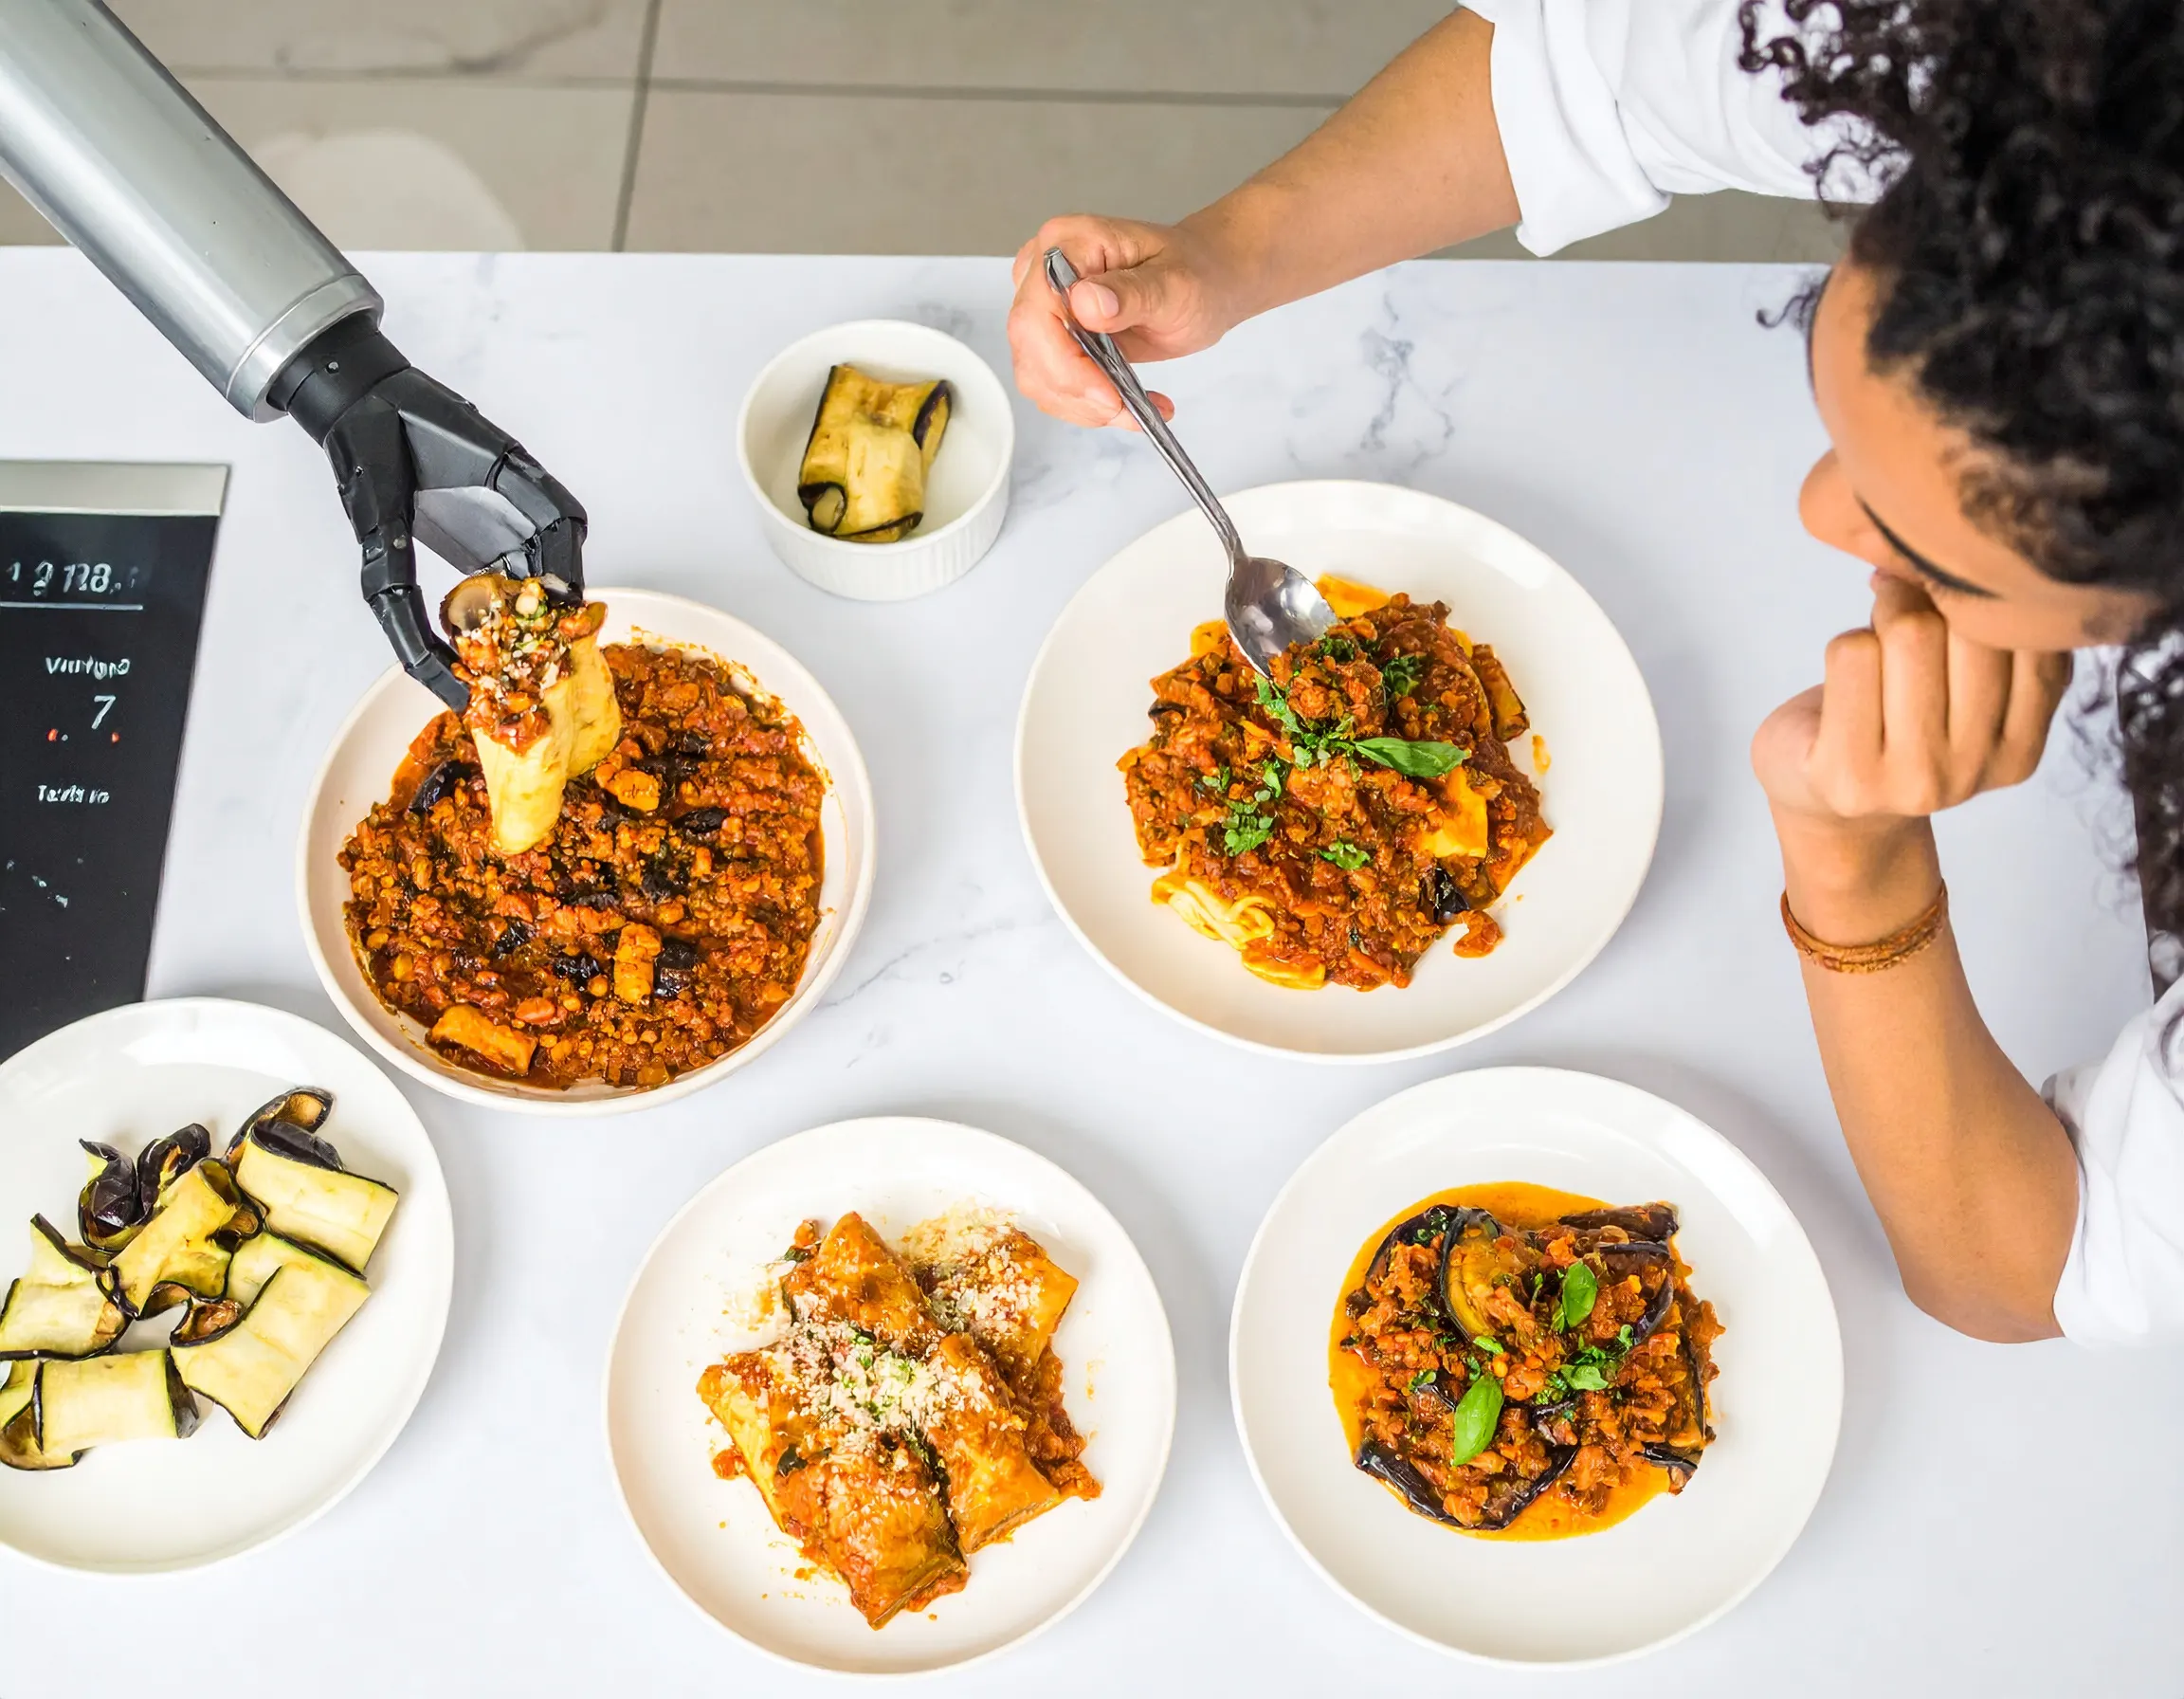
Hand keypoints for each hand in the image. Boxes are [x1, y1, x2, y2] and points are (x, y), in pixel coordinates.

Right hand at [1006, 213, 1250, 427]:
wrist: (1205, 281)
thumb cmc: (1195, 274)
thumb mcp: (1176, 284)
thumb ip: (1132, 293)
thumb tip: (1086, 303)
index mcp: (1067, 243)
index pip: (1036, 314)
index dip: (1064, 364)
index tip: (1108, 395)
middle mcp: (1042, 271)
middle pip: (1029, 349)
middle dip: (1076, 392)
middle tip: (1124, 409)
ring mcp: (1044, 306)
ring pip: (1036, 376)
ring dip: (1083, 406)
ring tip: (1132, 408)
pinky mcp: (1053, 339)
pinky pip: (1051, 386)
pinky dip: (1087, 407)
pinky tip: (1126, 403)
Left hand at [1751, 575, 2071, 936]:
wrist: (1825, 805)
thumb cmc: (1895, 726)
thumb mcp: (1968, 692)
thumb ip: (1991, 640)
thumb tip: (1957, 552)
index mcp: (2020, 750)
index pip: (2029, 641)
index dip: (1984, 599)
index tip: (1952, 598)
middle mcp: (1973, 771)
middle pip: (1964, 629)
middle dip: (1925, 601)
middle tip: (1900, 613)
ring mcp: (1913, 778)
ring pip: (1908, 633)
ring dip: (1882, 619)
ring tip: (1876, 646)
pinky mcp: (1848, 772)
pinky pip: (1852, 653)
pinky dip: (1845, 644)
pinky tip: (1845, 678)